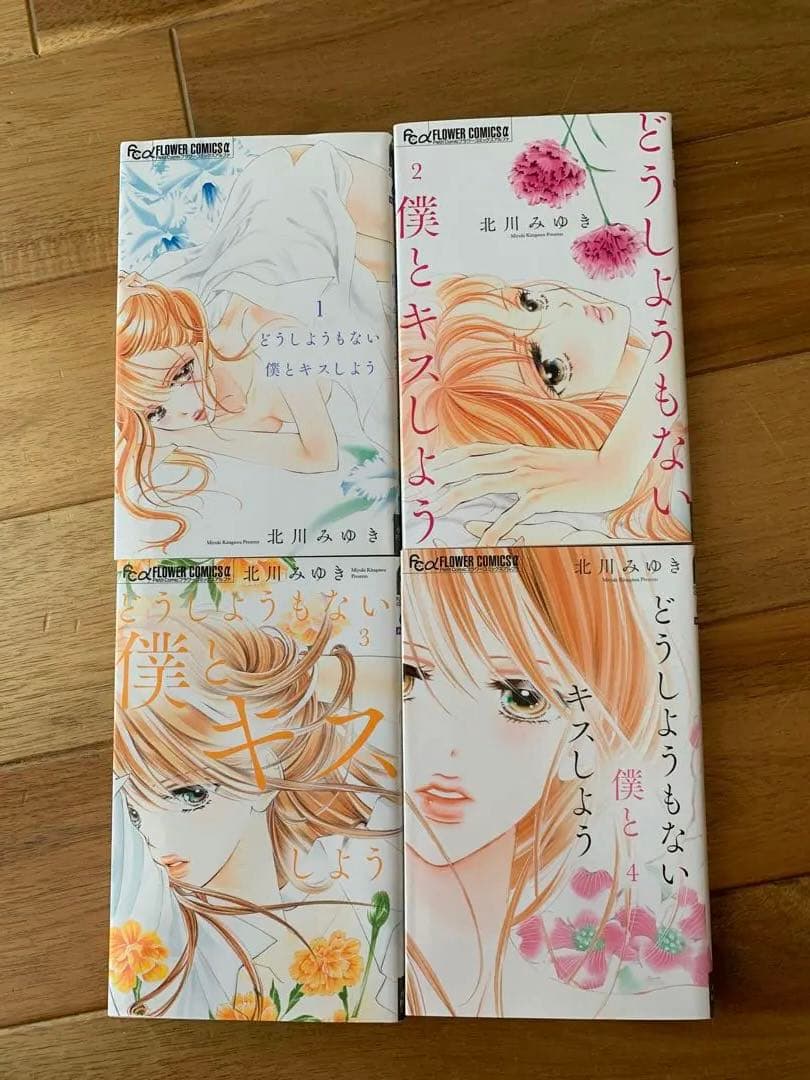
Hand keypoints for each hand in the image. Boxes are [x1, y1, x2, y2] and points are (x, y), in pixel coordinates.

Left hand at [430, 442, 622, 545]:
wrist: (610, 471)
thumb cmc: (579, 469)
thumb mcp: (545, 461)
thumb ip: (522, 464)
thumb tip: (503, 469)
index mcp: (518, 451)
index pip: (475, 452)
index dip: (451, 460)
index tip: (433, 471)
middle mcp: (518, 460)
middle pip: (471, 467)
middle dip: (445, 482)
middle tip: (428, 498)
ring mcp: (529, 477)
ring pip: (482, 485)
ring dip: (455, 498)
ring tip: (438, 511)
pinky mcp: (542, 496)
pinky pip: (511, 515)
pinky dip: (494, 529)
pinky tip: (481, 543)